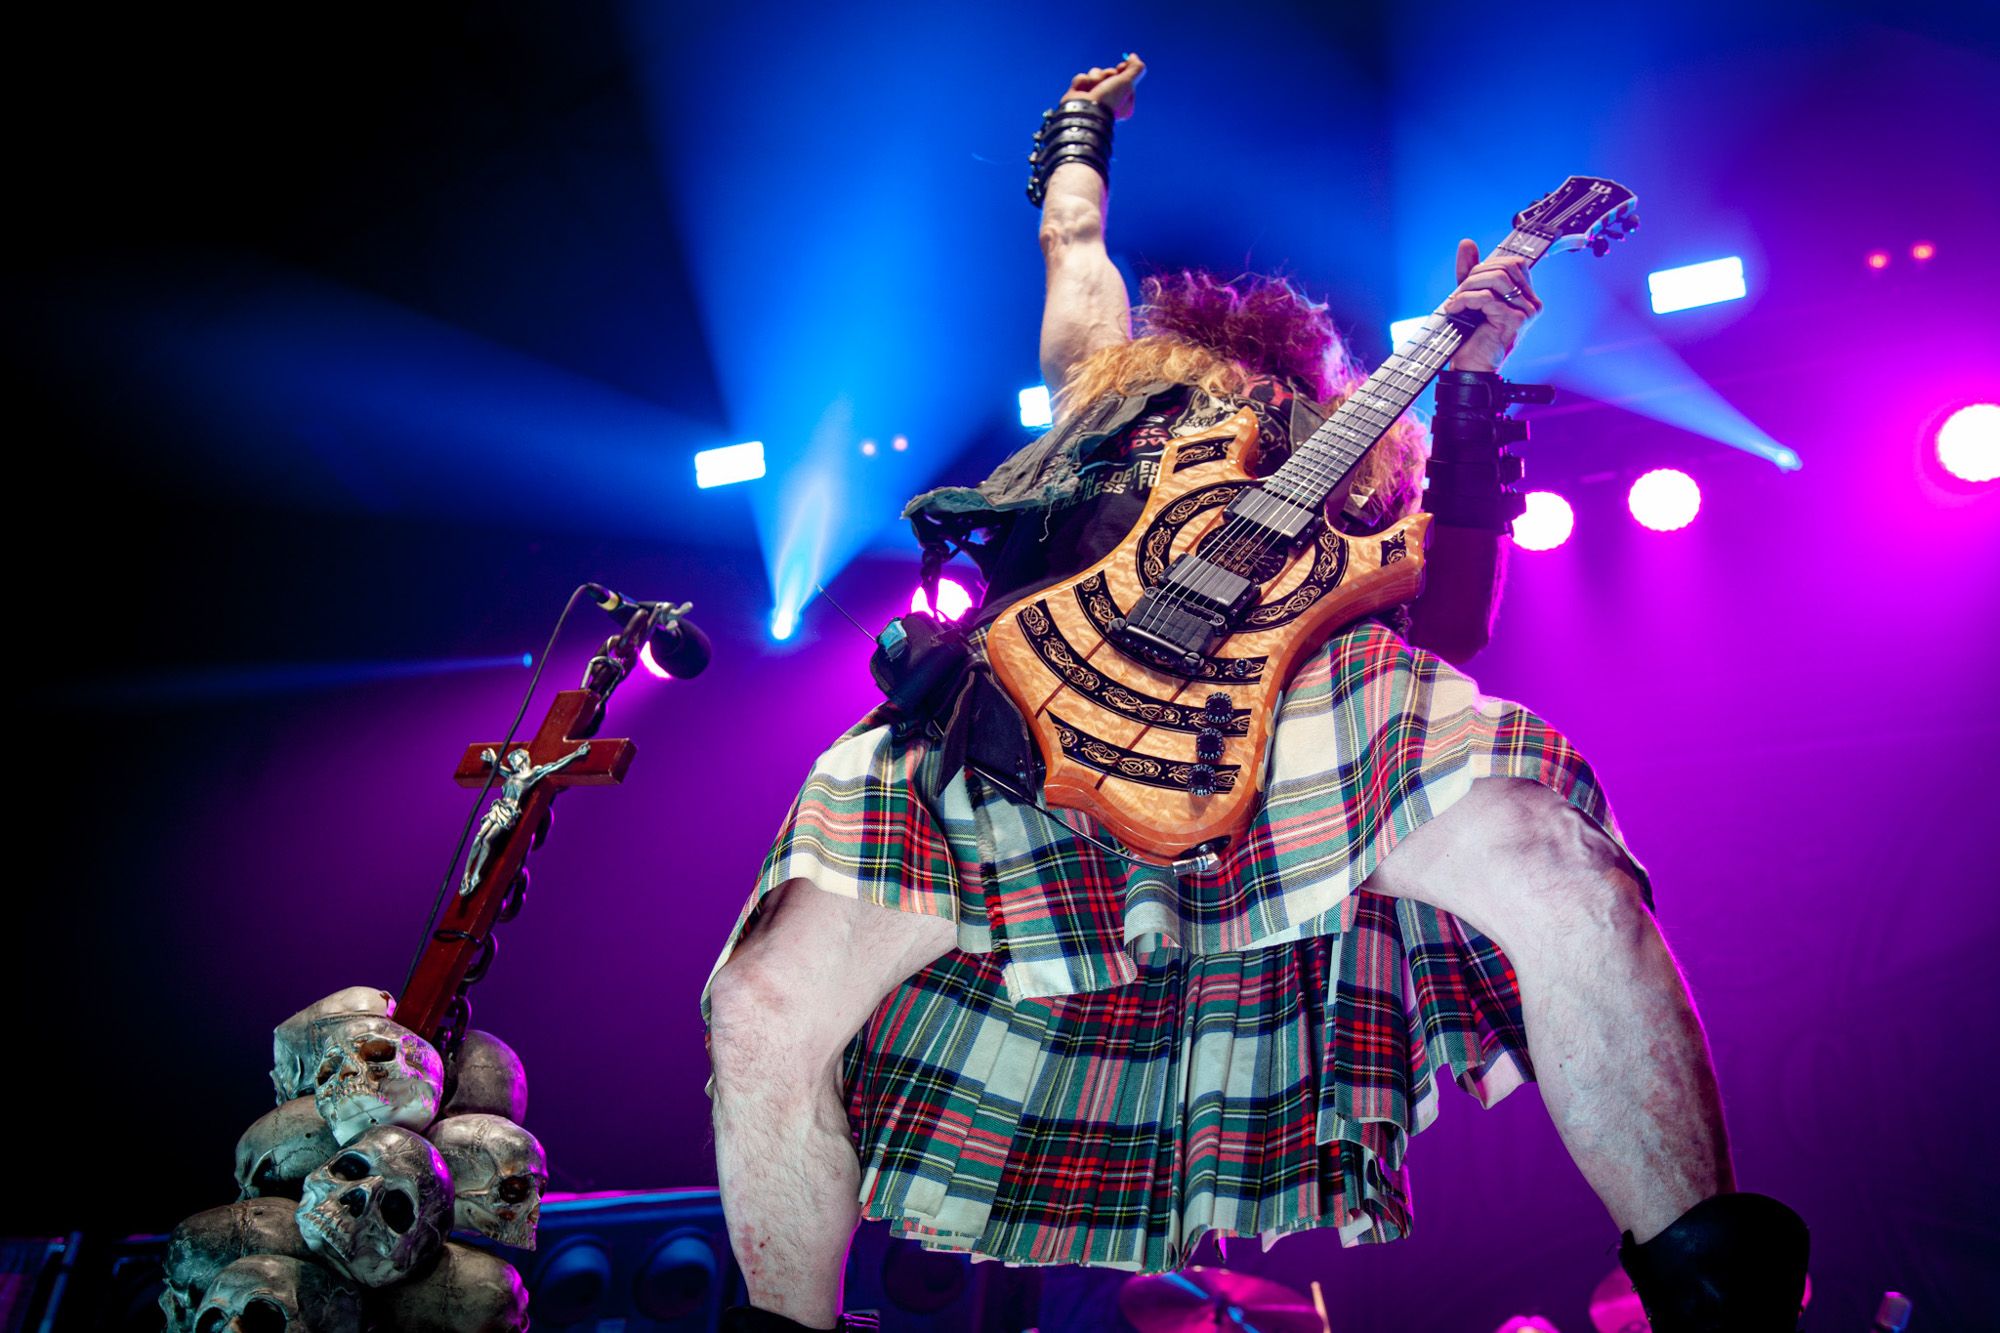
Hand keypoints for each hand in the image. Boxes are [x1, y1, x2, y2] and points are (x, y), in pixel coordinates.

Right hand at [1060, 53, 1144, 118]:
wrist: (1085, 112)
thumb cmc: (1109, 99)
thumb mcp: (1128, 82)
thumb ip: (1136, 68)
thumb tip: (1133, 56)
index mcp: (1123, 103)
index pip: (1125, 80)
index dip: (1123, 70)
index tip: (1122, 66)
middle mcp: (1108, 101)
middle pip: (1109, 75)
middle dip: (1108, 73)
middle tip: (1109, 77)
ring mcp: (1093, 98)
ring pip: (1095, 74)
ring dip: (1095, 77)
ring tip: (1094, 87)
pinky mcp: (1079, 95)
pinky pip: (1082, 78)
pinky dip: (1082, 82)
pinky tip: (1082, 91)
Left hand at [1442, 238, 1541, 371]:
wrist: (1470, 367)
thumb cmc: (1472, 335)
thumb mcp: (1471, 296)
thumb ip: (1471, 271)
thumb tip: (1467, 242)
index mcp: (1527, 296)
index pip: (1514, 263)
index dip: (1488, 264)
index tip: (1468, 278)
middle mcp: (1533, 303)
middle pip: (1505, 266)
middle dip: (1475, 274)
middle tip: (1459, 292)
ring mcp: (1527, 312)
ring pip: (1497, 279)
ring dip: (1469, 286)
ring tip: (1456, 301)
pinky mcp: (1515, 321)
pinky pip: (1487, 298)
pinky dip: (1466, 300)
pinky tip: (1455, 309)